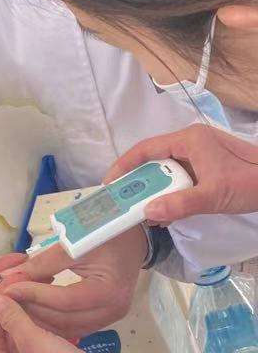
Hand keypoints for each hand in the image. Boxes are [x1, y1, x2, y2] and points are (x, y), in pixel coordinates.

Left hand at [0, 226, 146, 337]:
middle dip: (32, 310)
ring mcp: (110, 318)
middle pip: (64, 319)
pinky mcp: (105, 320)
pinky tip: (33, 309)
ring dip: (38, 318)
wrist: (134, 240)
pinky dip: (51, 320)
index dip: (34, 294)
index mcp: (109, 290)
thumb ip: (42, 263)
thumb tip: (9, 276)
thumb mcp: (75, 244)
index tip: (9, 288)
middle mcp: (112, 310)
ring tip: (15, 304)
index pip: (64, 299)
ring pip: (66, 327)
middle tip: (6, 300)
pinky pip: (73, 326)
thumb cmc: (106, 235)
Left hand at [0, 296, 103, 352]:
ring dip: (28, 328)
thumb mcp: (31, 339)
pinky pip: (45, 350)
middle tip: (15, 302)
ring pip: (28, 347)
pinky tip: (50, 319)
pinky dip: (44, 335)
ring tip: (31, 305)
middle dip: (11, 325)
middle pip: (8, 348)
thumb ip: (12, 318)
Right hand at [107, 125, 257, 223]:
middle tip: (124, 203)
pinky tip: (167, 213)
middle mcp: (191, 142)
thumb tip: (148, 213)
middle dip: (139, 183)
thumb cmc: (249, 183)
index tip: (109, 185)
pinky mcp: (207, 166)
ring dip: (155, 191)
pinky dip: (170, 194)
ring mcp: (200, 154)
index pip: (146, 149)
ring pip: (167, 171)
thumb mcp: (214, 195)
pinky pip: (180, 178)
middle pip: (154, 160)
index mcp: (189, 140)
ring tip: (144, 213)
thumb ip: (180, 204)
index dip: (124, 166)